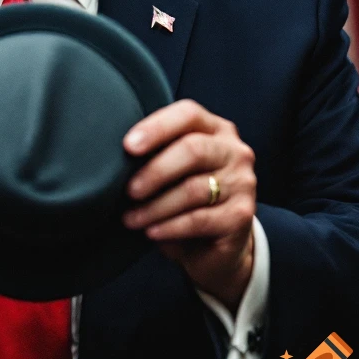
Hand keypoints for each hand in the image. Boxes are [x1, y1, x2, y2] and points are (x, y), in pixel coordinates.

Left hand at [122, 99, 256, 311]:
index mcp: (214, 128)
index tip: (128, 146)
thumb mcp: (171, 170)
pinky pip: (200, 219)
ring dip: (155, 206)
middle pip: (193, 150)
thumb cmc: (185, 196)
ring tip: (130, 219)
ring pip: (193, 189)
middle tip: (128, 190)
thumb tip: (116, 155)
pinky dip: (170, 226)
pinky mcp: (242, 215)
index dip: (156, 127)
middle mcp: (234, 150)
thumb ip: (156, 153)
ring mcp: (242, 182)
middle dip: (154, 171)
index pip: (188, 114)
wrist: (217, 244)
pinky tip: (150, 231)